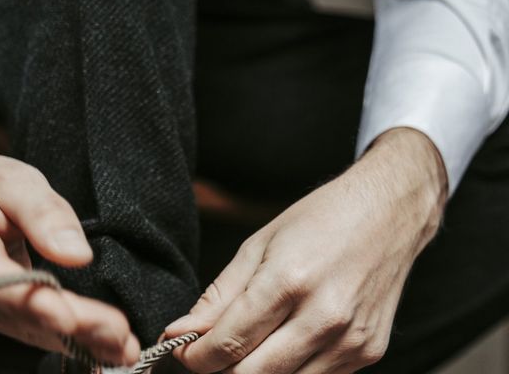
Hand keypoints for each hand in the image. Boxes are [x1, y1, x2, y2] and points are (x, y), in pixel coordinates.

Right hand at [0, 114, 139, 365]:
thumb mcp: (15, 178)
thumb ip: (44, 211)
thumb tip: (78, 255)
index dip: (30, 300)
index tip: (71, 318)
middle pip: (13, 309)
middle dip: (69, 326)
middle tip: (118, 336)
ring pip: (22, 326)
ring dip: (73, 339)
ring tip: (121, 346)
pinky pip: (24, 327)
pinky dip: (63, 337)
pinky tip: (99, 345)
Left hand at [166, 128, 446, 372]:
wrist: (388, 213)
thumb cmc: (319, 220)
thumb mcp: (259, 245)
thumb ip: (220, 296)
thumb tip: (182, 331)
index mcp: (289, 281)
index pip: (228, 344)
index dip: (195, 356)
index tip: (182, 350)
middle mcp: (324, 317)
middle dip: (218, 370)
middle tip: (209, 351)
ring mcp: (351, 341)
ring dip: (253, 372)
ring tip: (246, 344)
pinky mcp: (369, 354)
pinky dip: (289, 370)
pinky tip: (283, 343)